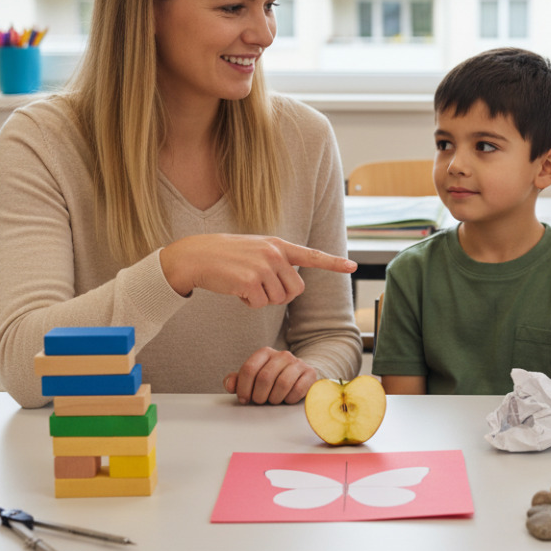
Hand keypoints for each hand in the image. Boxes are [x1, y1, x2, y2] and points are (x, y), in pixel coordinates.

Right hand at [160, 234, 356, 305]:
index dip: (333, 263)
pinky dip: (248, 303)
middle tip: (260, 286)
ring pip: (278, 300)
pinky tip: (235, 288)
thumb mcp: (257, 250)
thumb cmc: (227, 255)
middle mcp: (275, 254)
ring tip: (244, 282)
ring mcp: (263, 267)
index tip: (352, 266)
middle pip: (296, 290)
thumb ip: (278, 261)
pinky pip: (259, 304)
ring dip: (261, 299)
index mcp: (279, 245)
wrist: (197, 256)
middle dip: (281, 295)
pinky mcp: (250, 282)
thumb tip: (295, 287)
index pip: (312, 255)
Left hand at [224, 347, 317, 404]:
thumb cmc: (272, 379)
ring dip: (274, 398)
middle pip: (264, 377)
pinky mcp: (310, 373)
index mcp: (265, 353)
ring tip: (273, 400)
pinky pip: (298, 389)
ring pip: (282, 384)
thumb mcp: (253, 378)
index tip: (244, 399)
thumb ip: (237, 380)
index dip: (243, 388)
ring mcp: (297, 363)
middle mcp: (282, 355)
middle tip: (259, 401)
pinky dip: (289, 399)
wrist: (299, 375)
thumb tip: (230, 385)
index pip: (249, 369)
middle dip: (259, 395)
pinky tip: (287, 399)